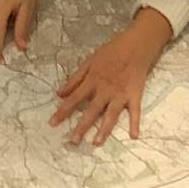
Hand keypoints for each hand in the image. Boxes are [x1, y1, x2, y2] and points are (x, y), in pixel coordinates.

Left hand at [51, 8, 172, 146]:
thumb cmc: (111, 51)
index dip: (63, 111)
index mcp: (93, 80)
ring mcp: (120, 93)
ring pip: (111, 115)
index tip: (52, 123)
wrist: (135, 44)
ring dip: (104, 129)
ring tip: (96, 143)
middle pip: (91, 110)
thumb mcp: (90, 61)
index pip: (74, 98)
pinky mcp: (135, 95)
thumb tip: (59, 93)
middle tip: (73, 141)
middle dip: (82, 126)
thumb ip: (75, 78)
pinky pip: (135, 111)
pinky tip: (134, 136)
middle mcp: (105, 90)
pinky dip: (135, 123)